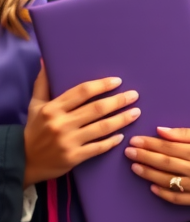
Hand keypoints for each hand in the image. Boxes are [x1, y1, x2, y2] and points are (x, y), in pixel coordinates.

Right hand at [23, 66, 139, 185]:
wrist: (23, 161)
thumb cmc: (33, 130)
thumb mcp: (35, 105)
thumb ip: (43, 84)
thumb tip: (47, 60)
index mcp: (52, 109)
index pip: (82, 92)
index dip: (102, 85)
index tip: (118, 81)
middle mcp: (60, 124)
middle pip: (96, 109)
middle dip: (118, 101)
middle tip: (134, 95)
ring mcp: (68, 142)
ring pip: (101, 128)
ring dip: (122, 119)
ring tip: (136, 112)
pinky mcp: (73, 158)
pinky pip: (98, 148)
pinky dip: (111, 142)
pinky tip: (122, 136)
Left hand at [125, 127, 189, 206]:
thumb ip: (186, 134)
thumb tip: (162, 131)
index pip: (169, 147)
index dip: (150, 144)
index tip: (135, 140)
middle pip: (165, 162)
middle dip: (144, 156)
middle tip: (128, 152)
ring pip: (167, 180)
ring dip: (148, 173)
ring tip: (134, 167)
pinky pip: (176, 198)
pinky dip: (162, 193)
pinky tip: (151, 186)